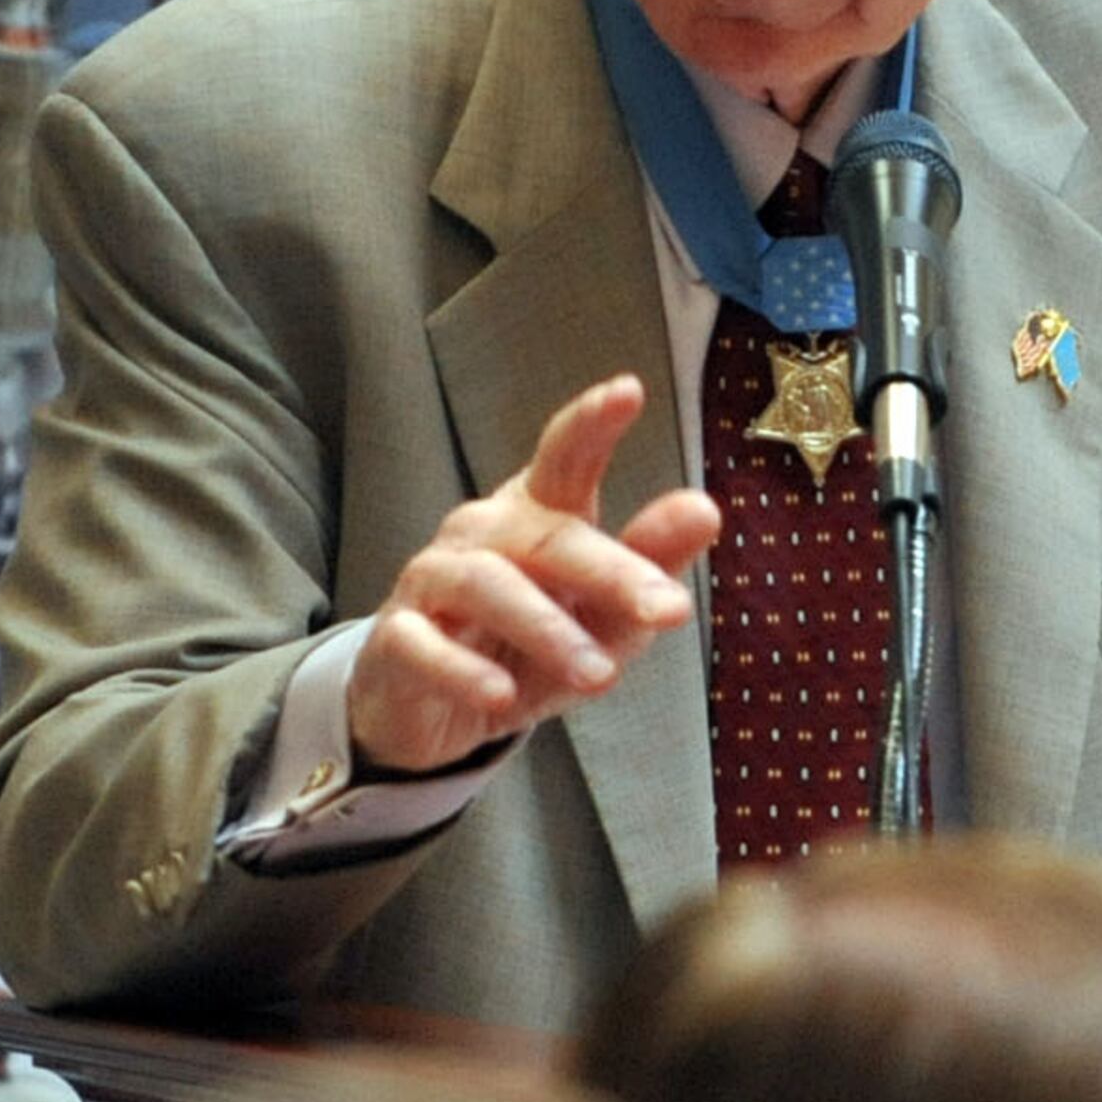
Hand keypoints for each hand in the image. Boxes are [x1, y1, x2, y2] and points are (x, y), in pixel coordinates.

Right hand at [345, 375, 720, 776]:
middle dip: (610, 570)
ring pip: (484, 584)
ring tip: (599, 675)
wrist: (434, 709)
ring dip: (547, 629)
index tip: (629, 392)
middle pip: (546, 535)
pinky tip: (500, 696)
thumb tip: (704, 510)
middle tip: (667, 608)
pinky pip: (423, 645)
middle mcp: (482, 533)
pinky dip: (464, 671)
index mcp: (537, 515)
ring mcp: (432, 582)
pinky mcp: (396, 639)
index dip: (590, 423)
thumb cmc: (526, 650)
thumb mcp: (601, 619)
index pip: (564, 459)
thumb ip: (649, 568)